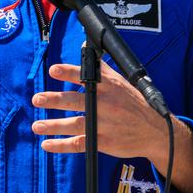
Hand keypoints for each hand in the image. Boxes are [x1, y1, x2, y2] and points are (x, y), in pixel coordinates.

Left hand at [31, 59, 166, 162]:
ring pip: (76, 125)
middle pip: (77, 101)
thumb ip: (101, 67)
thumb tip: (85, 47)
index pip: (87, 76)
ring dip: (54, 126)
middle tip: (37, 99)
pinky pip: (80, 144)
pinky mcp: (105, 143)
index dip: (69, 73)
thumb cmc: (135, 103)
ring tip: (36, 126)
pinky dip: (62, 146)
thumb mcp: (121, 82)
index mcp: (110, 87)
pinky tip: (47, 145)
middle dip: (55, 100)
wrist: (156, 131)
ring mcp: (106, 125)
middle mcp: (107, 105)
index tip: (53, 70)